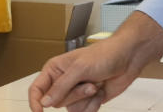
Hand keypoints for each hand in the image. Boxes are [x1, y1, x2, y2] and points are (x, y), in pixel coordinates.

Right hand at [28, 12, 162, 110]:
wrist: (126, 60)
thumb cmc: (102, 55)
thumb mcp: (79, 69)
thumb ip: (60, 87)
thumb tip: (45, 102)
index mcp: (54, 69)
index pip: (37, 88)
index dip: (35, 101)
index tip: (39, 111)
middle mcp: (62, 82)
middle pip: (57, 102)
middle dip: (75, 95)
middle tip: (88, 83)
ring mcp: (76, 92)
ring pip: (71, 109)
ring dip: (86, 100)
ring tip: (95, 85)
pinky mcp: (88, 100)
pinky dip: (94, 104)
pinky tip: (100, 91)